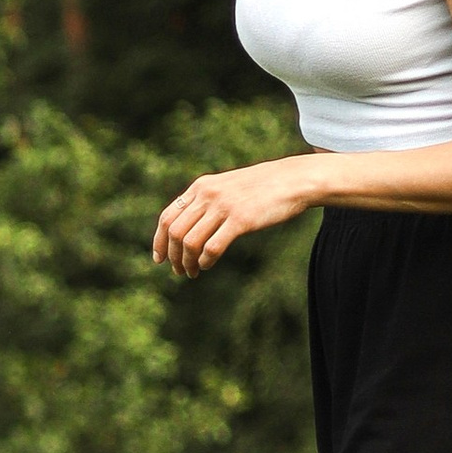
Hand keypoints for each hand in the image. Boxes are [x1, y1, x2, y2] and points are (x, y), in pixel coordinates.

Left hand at [153, 156, 317, 275]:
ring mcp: (223, 207)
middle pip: (175, 233)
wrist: (292, 180)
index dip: (159, 241)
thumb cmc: (261, 188)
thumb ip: (207, 202)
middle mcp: (207, 195)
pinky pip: (212, 247)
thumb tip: (189, 227)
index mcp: (201, 187)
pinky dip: (205, 261)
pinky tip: (207, 266)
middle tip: (178, 271)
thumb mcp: (227, 187)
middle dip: (173, 256)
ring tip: (192, 272)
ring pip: (190, 242)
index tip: (159, 259)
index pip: (167, 217)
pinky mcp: (240, 220)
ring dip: (187, 263)